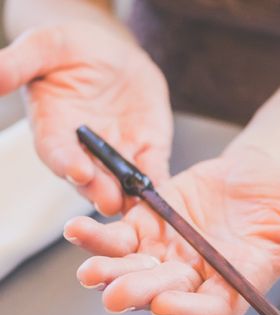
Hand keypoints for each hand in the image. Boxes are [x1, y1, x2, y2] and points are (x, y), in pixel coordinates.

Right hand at [0, 22, 171, 214]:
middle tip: (109, 201)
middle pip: (90, 177)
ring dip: (129, 196)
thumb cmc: (71, 48)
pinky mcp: (147, 150)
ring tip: (136, 206)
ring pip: (122, 183)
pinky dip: (159, 184)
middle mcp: (84, 150)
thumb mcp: (45, 47)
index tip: (77, 171)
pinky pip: (153, 171)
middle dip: (99, 189)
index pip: (57, 152)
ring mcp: (118, 152)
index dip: (66, 163)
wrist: (111, 52)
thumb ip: (19, 64)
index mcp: (54, 129)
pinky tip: (165, 195)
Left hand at [63, 153, 279, 314]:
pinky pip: (123, 234)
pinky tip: (82, 227)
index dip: (192, 311)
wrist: (266, 174)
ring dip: (112, 268)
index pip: (215, 309)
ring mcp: (174, 251)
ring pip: (137, 268)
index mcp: (242, 279)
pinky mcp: (154, 223)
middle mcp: (203, 274)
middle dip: (140, 292)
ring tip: (92, 260)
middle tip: (117, 289)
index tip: (169, 302)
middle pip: (166, 293)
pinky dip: (102, 233)